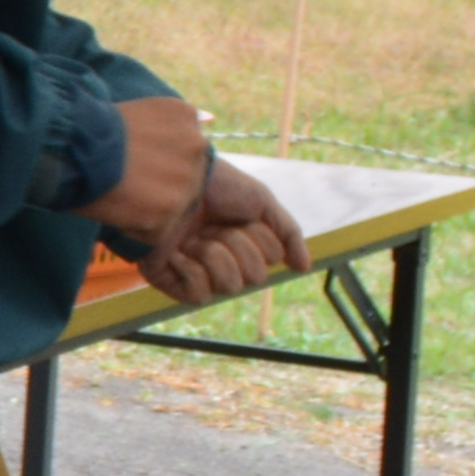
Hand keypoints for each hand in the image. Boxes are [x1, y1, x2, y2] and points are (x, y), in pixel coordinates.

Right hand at [85, 95, 213, 250]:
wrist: (72, 146)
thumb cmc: (96, 128)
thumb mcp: (146, 107)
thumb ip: (177, 119)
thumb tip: (208, 120)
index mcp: (187, 119)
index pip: (186, 153)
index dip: (158, 163)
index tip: (134, 162)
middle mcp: (196, 149)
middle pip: (185, 183)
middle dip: (158, 188)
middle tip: (125, 180)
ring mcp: (185, 183)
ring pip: (172, 210)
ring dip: (146, 210)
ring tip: (118, 194)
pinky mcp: (167, 212)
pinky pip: (155, 233)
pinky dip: (134, 229)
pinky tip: (115, 209)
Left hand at [144, 158, 312, 310]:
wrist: (171, 181)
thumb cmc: (215, 185)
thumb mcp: (262, 201)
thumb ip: (288, 233)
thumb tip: (303, 267)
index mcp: (244, 242)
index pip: (272, 259)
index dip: (260, 237)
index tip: (240, 216)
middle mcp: (224, 259)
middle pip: (255, 276)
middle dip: (238, 245)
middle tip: (213, 225)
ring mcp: (197, 272)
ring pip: (231, 286)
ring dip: (214, 254)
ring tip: (193, 237)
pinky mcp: (171, 282)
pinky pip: (200, 295)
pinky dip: (190, 269)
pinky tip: (176, 252)